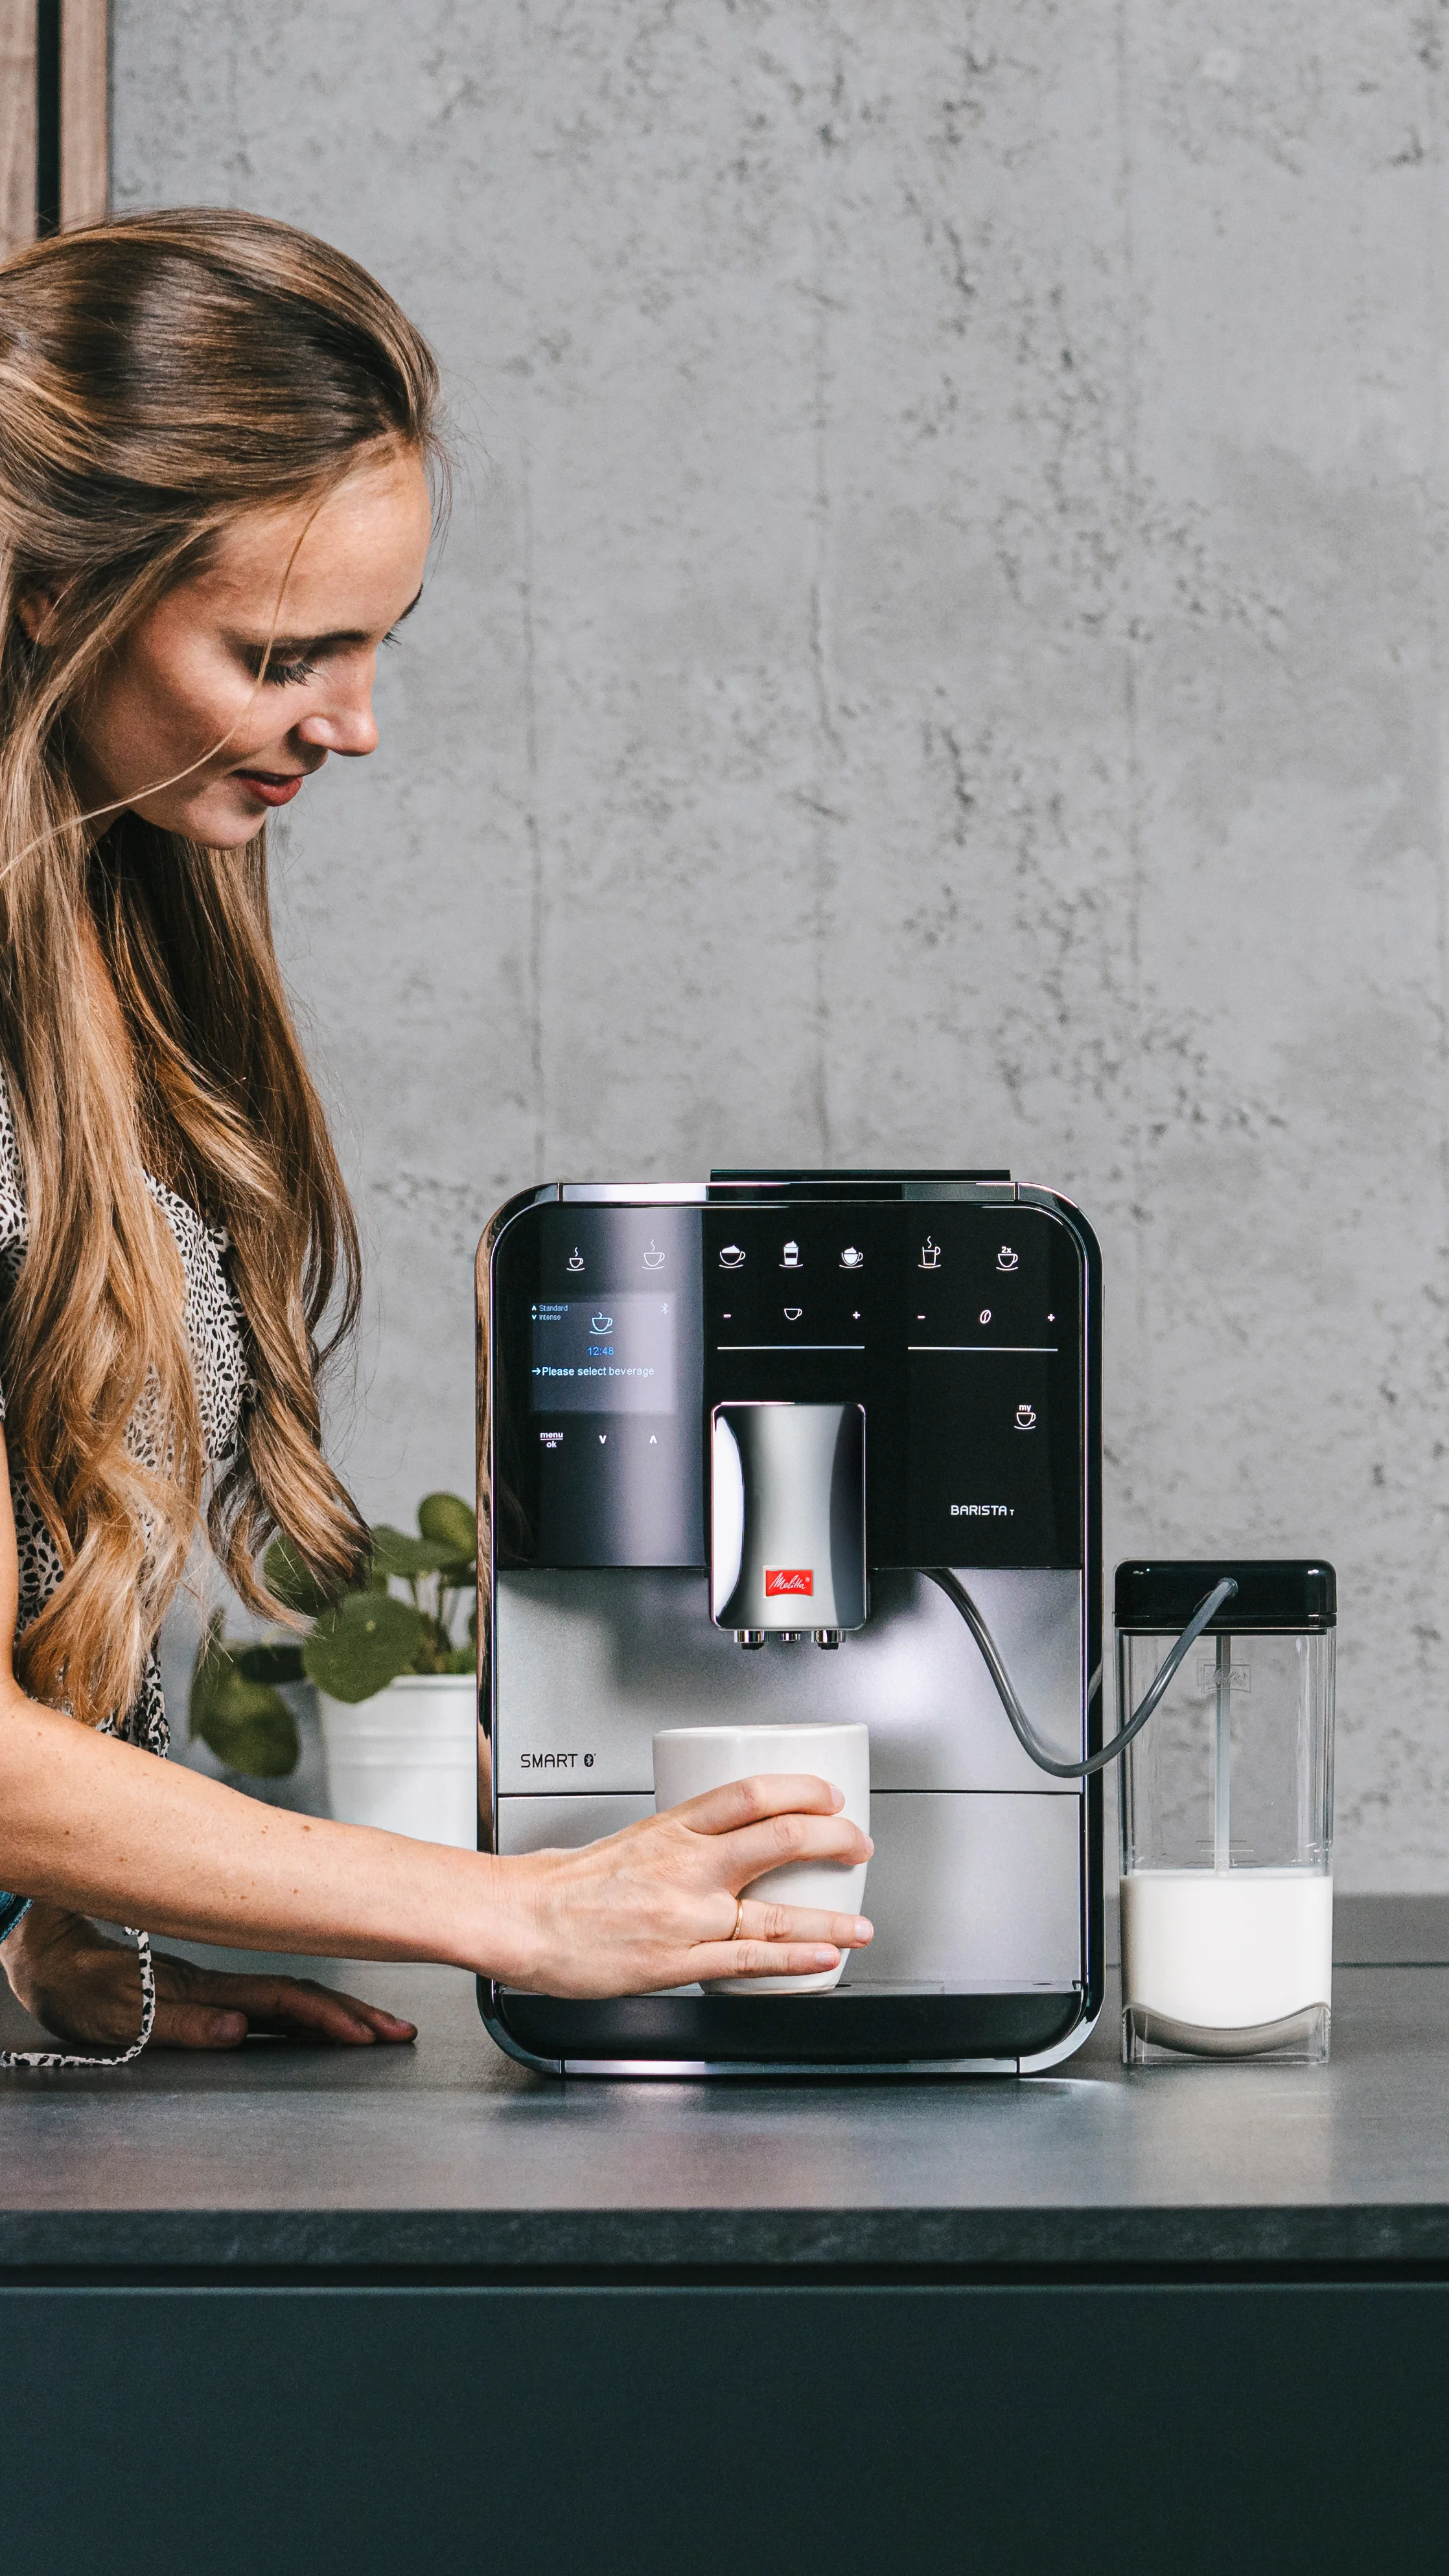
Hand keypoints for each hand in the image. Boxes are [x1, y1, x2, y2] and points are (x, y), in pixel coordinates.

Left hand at [0, 1901, 415, 2049]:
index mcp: (204, 1986)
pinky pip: (266, 2001)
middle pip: (298, 1997)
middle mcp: (216, 1983)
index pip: (280, 2002)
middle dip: (351, 2013)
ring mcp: (212, 1986)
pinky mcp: (203, 1992)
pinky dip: (304, 2011)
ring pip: (286, 1996)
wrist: (45, 1950)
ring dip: (335, 2011)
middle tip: (397, 2031)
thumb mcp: (117, 2011)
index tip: (366, 2032)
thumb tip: (238, 2031)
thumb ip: (179, 2022)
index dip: (326, 2016)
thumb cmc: (74, 1983)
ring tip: (376, 2025)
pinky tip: (323, 2018)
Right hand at [502, 1772, 873, 1997]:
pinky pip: (747, 1960)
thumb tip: (716, 1846)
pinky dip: (793, 1959)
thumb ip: (678, 1843)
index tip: (829, 1797)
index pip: (751, 1793)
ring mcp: (686, 1915)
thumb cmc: (566, 1884)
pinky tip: (823, 1956)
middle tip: (858, 1846)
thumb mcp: (630, 1840)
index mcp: (672, 1827)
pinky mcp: (677, 1962)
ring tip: (862, 1925)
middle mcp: (686, 1865)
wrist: (523, 1921)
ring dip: (830, 1918)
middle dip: (833, 1840)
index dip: (802, 1790)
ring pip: (775, 1911)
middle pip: (779, 1838)